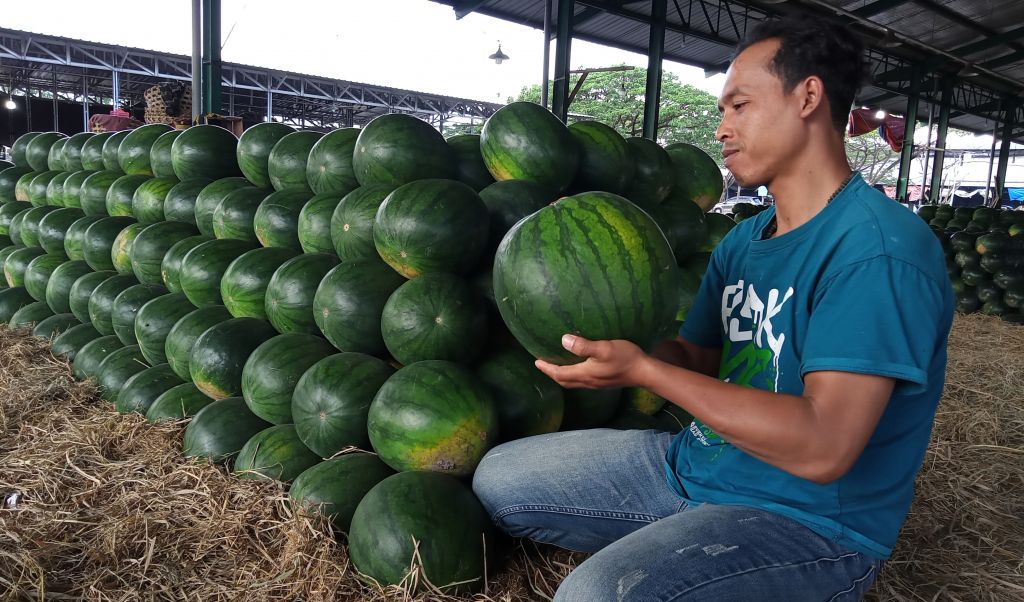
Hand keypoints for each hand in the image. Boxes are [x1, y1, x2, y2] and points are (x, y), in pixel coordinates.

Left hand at [535, 334, 650, 388]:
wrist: (645, 372)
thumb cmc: (625, 358)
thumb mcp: (604, 348)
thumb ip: (584, 345)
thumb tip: (563, 340)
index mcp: (585, 374)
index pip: (560, 374)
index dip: (547, 368)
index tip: (536, 361)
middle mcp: (589, 381)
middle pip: (564, 381)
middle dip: (552, 373)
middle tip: (543, 365)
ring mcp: (597, 383)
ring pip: (573, 382)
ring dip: (562, 375)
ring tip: (556, 365)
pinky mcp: (604, 382)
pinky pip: (582, 381)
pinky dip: (573, 375)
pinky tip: (578, 367)